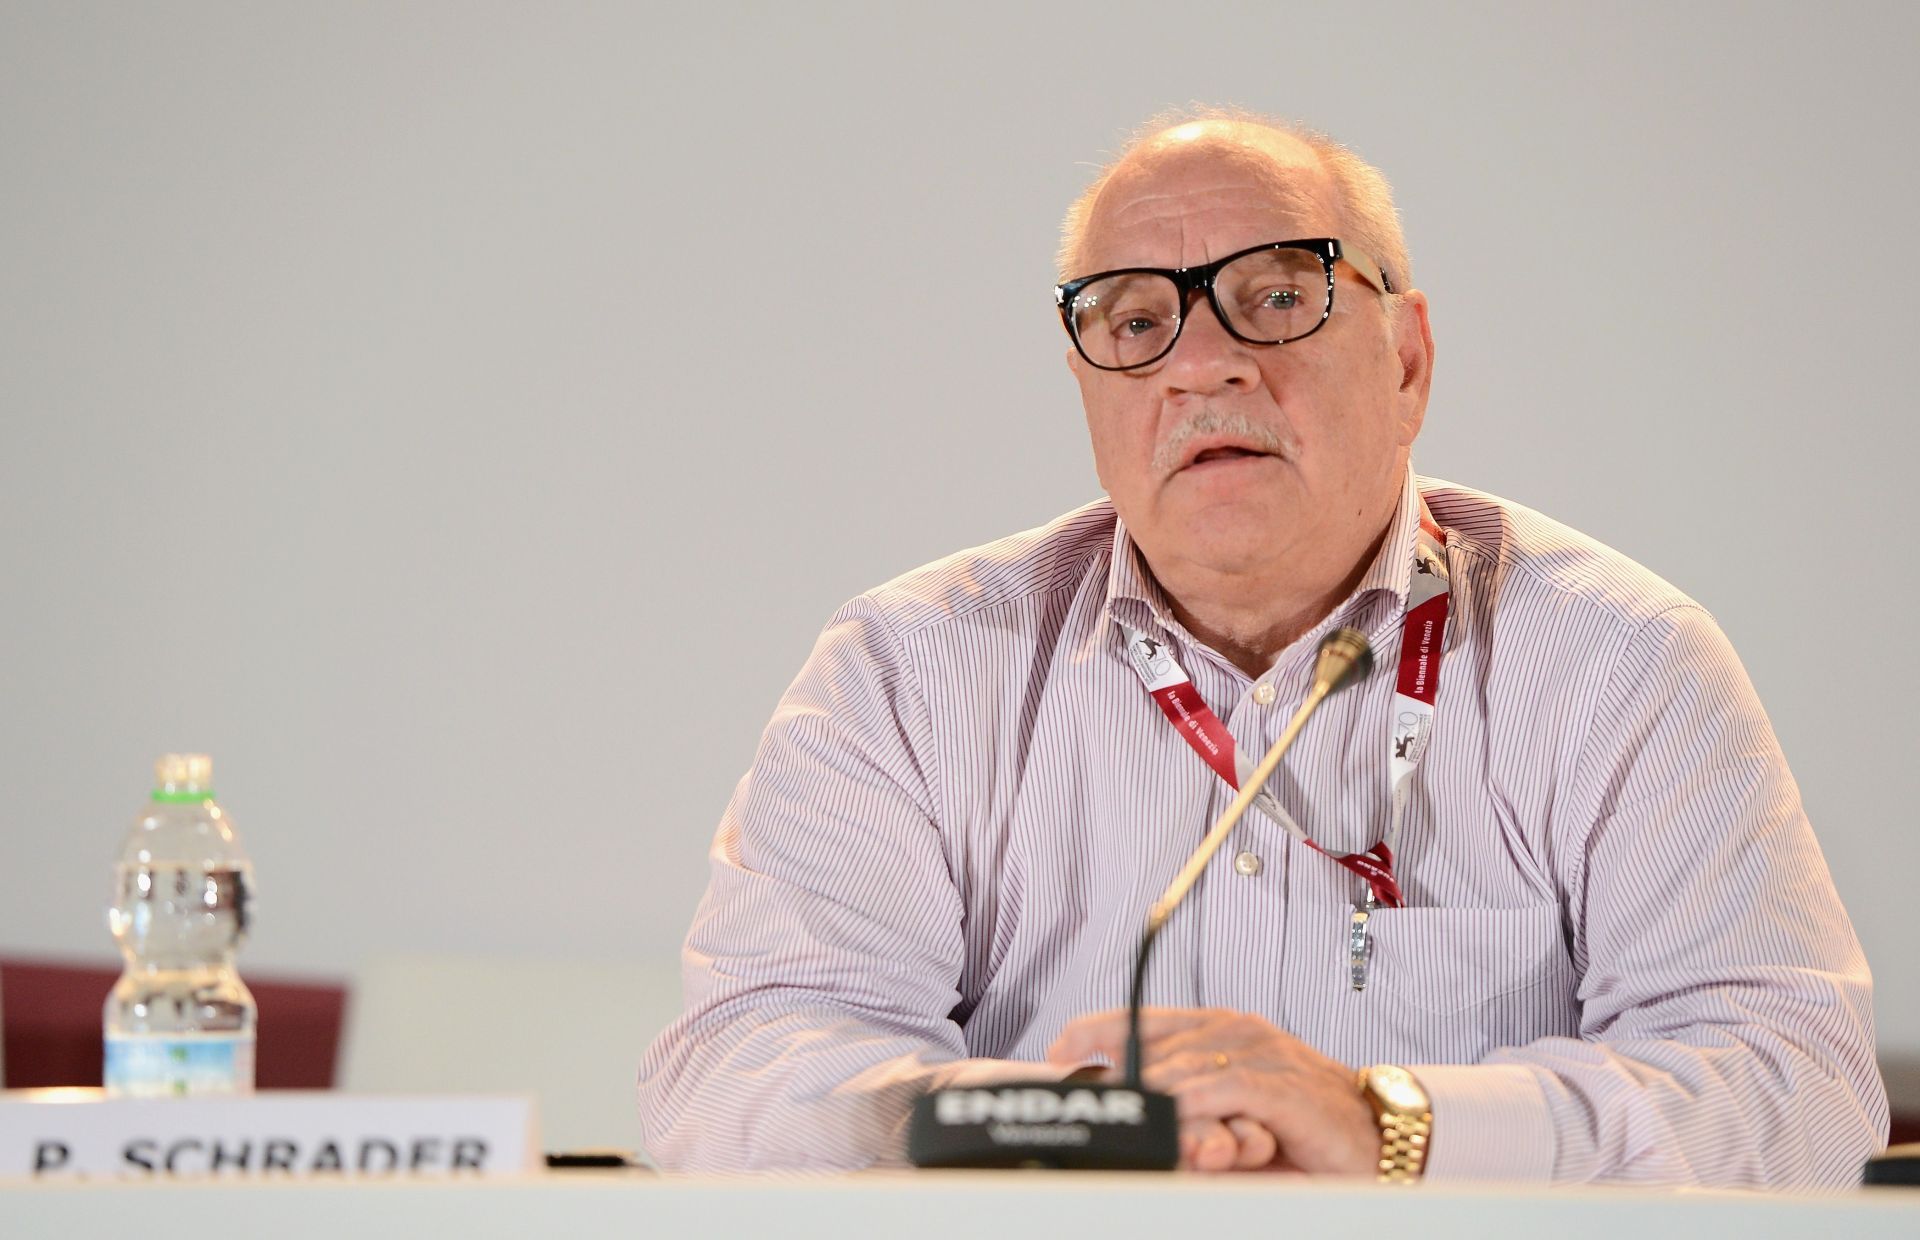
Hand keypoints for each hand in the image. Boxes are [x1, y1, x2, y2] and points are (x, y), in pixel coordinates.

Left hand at [1048, 1007, 1376, 1175]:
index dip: (1098, 1029)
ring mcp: (1261, 1054)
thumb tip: (1132, 1110)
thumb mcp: (1230, 1106)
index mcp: (1220, 1027)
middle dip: (1122, 1083)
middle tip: (1096, 1109)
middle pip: (1156, 1048)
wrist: (1374, 1132)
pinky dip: (1195, 1104)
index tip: (1061, 1048)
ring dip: (1154, 1100)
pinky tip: (1173, 1116)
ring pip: (1186, 1067)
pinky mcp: (1282, 1086)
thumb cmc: (1302, 1120)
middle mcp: (1237, 1030)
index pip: (1144, 1017)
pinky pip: (1226, 1089)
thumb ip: (1186, 1101)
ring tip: (1125, 1119)